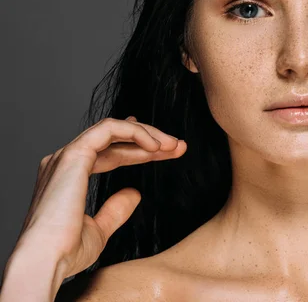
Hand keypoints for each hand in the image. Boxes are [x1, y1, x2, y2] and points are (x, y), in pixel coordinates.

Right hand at [14, 116, 186, 279]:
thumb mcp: (99, 230)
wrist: (46, 260)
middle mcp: (65, 162)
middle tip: (178, 146)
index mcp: (68, 177)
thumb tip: (134, 193)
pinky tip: (155, 146)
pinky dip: (135, 132)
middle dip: (150, 140)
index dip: (141, 150)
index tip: (169, 152)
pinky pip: (109, 129)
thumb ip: (115, 210)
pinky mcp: (74, 154)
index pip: (110, 152)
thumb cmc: (66, 252)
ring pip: (113, 129)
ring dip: (147, 134)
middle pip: (116, 141)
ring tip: (173, 145)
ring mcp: (67, 155)